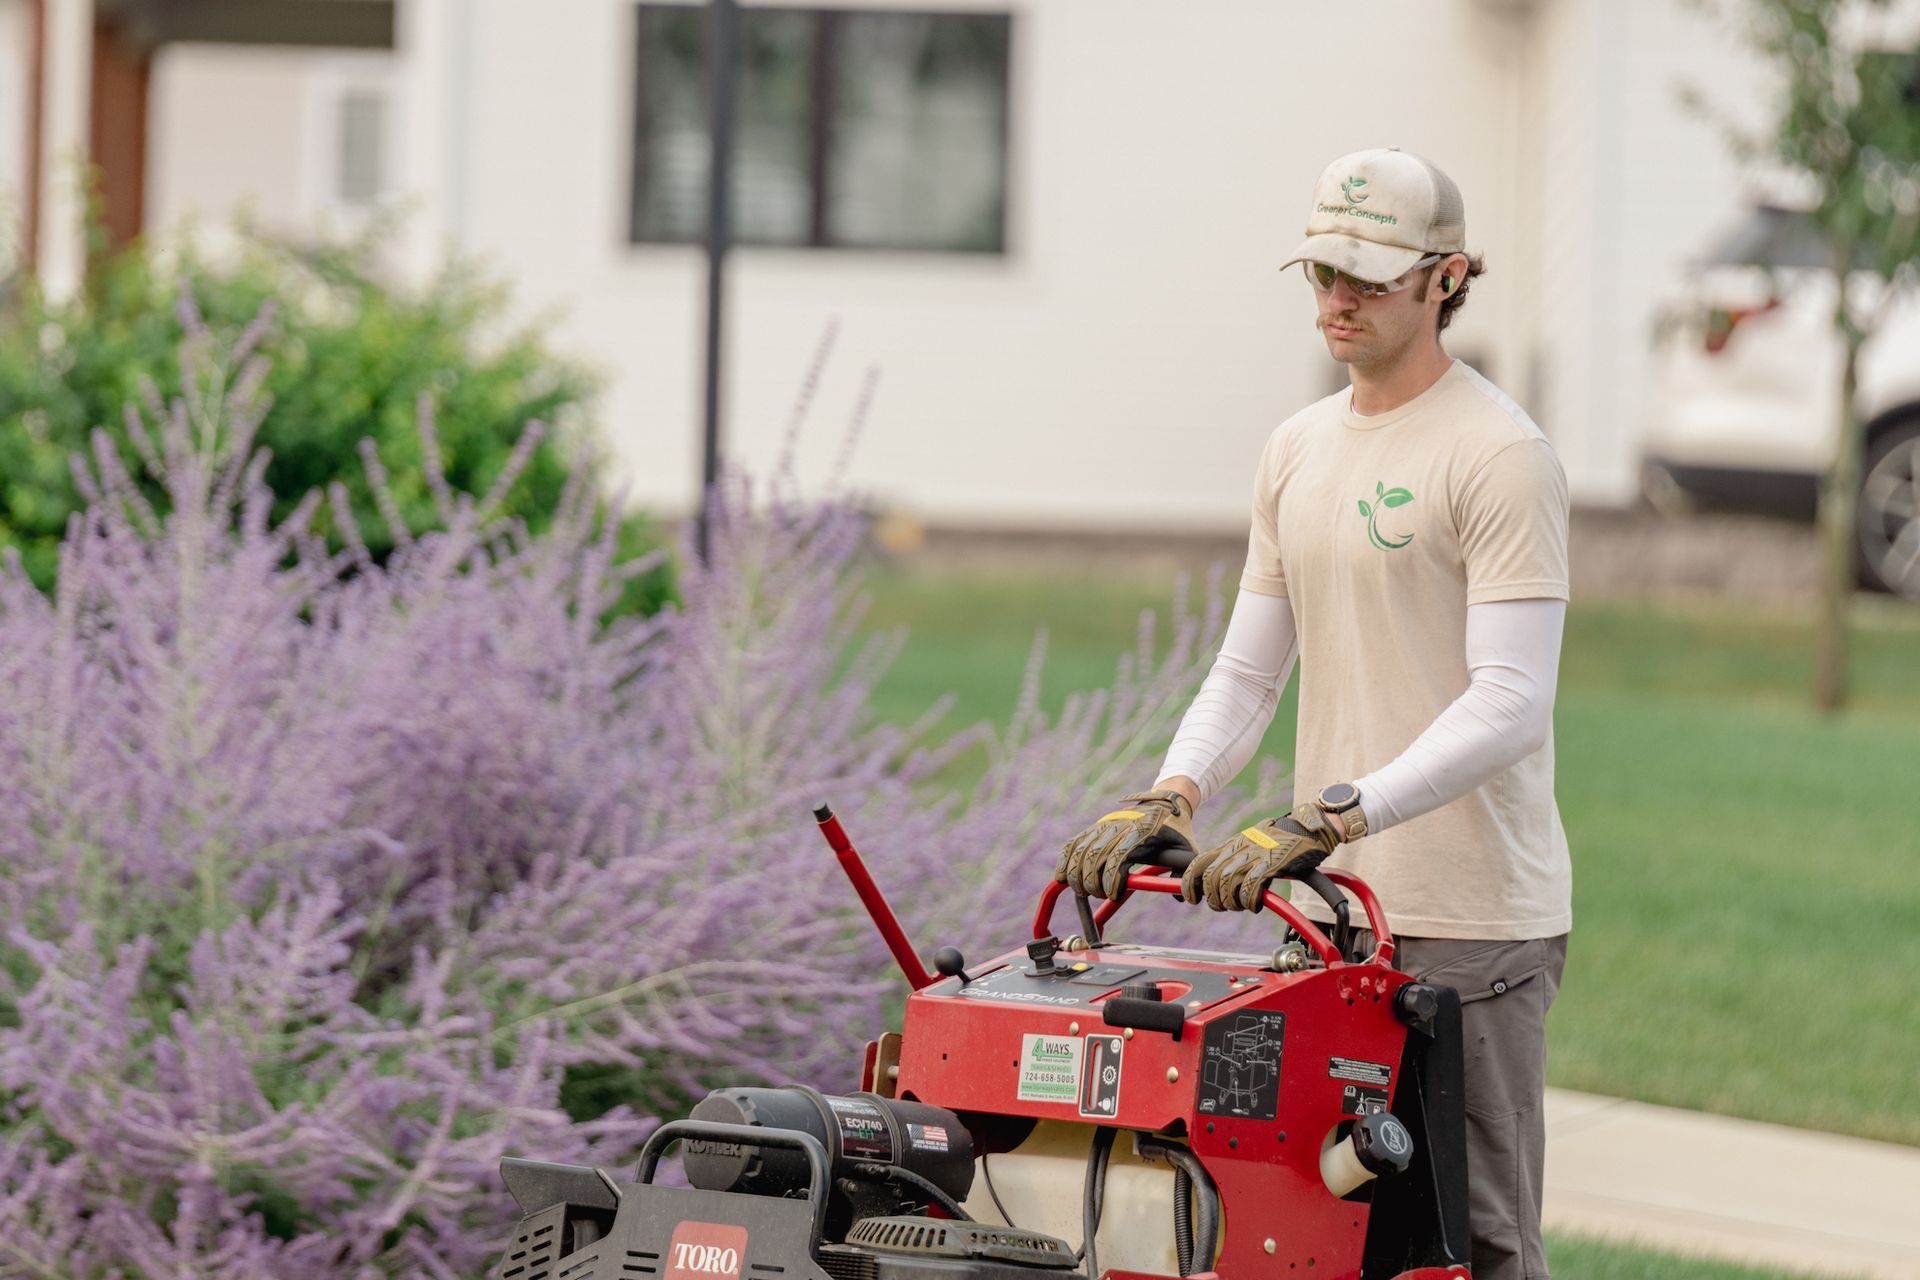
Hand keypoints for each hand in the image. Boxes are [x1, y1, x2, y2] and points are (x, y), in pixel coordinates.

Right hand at [1055, 790, 1196, 898]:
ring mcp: (1105, 825)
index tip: (1113, 895)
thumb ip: (1182, 873)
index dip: (1111, 879)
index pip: (1118, 857)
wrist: (1164, 803)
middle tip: (1099, 896)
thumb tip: (1180, 897)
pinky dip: (1065, 860)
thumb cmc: (1176, 832)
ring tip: (1082, 891)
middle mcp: (1120, 827)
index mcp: (1142, 833)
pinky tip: (1062, 876)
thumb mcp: (1187, 849)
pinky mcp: (1096, 826)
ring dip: (1077, 875)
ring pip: (1082, 851)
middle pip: (1096, 856)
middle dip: (1092, 882)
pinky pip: (1075, 843)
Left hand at [1180, 804, 1342, 911]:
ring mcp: (1255, 855)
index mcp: (1232, 844)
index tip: (1190, 898)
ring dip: (1231, 902)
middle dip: (1213, 898)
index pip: (1200, 862)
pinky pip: (1251, 887)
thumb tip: (1220, 880)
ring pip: (1228, 884)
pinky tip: (1255, 904)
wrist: (1309, 828)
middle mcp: (1239, 848)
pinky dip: (1249, 901)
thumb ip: (1236, 857)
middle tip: (1223, 906)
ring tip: (1241, 906)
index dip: (1190, 882)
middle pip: (1212, 877)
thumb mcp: (1252, 843)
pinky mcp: (1271, 864)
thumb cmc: (1282, 840)